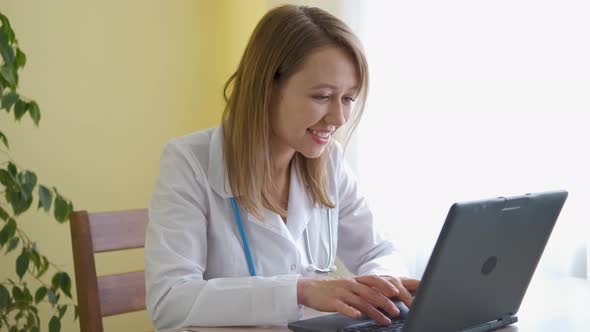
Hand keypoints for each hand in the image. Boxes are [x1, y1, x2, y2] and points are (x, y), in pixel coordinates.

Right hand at [297, 275, 418, 324]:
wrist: (309, 288)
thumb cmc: (330, 289)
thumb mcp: (348, 286)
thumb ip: (362, 291)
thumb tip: (380, 299)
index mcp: (354, 280)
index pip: (373, 280)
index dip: (385, 285)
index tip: (397, 292)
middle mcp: (349, 285)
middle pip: (370, 292)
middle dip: (385, 302)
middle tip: (396, 311)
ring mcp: (341, 293)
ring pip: (361, 301)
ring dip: (374, 311)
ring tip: (385, 320)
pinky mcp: (332, 302)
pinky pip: (343, 306)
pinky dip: (351, 311)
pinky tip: (358, 316)